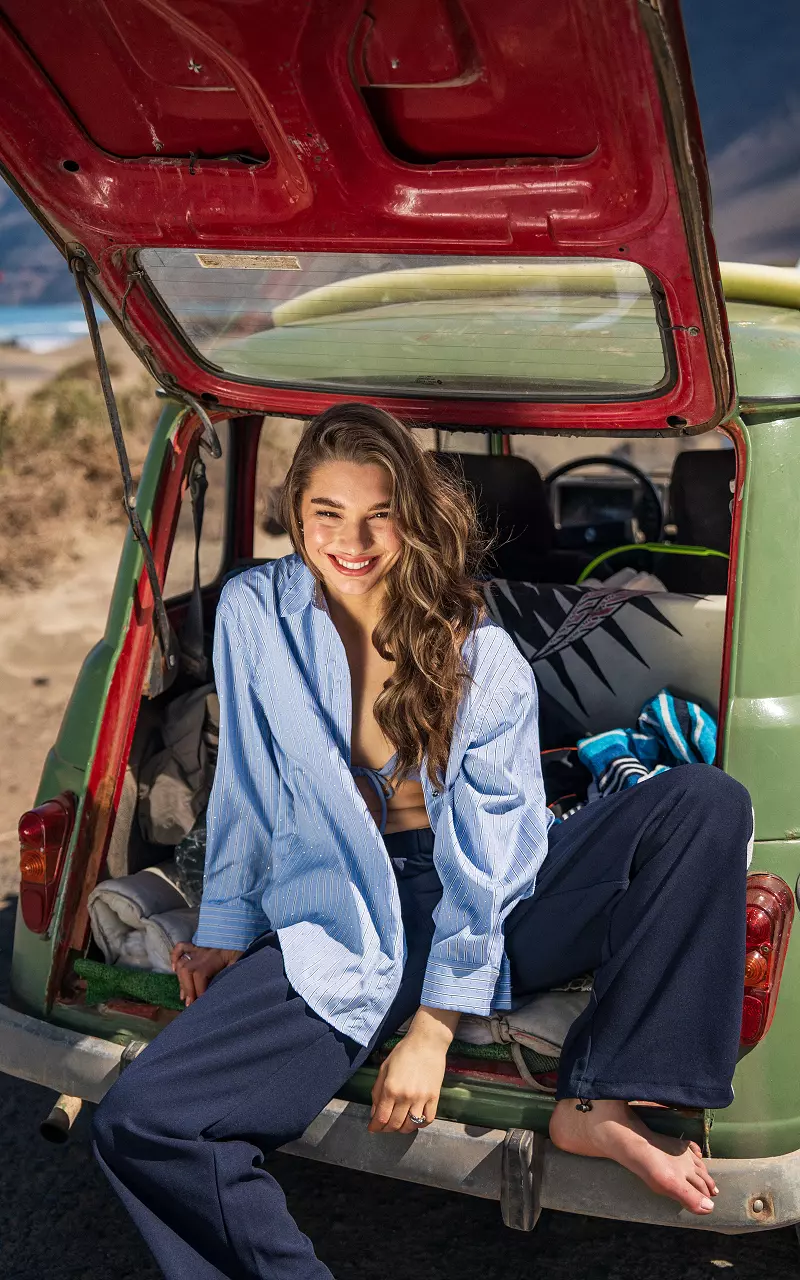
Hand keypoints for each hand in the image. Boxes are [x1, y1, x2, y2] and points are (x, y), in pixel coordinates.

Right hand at [170, 941, 243, 1005]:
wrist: (242, 932)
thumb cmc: (242, 948)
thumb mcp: (240, 961)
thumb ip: (233, 972)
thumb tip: (228, 988)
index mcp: (214, 957)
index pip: (200, 975)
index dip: (198, 990)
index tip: (201, 1002)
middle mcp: (202, 952)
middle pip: (187, 971)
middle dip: (187, 989)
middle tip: (191, 1003)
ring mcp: (197, 948)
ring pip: (182, 963)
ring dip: (181, 981)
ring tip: (185, 997)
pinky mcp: (196, 945)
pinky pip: (180, 947)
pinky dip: (174, 957)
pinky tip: (173, 970)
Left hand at [368, 1007, 457, 1134]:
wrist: (427, 1042)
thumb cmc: (403, 1052)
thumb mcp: (384, 1068)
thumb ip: (377, 1091)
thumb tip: (374, 1112)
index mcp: (390, 1088)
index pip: (381, 1118)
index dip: (375, 1127)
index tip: (373, 1128)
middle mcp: (405, 1096)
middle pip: (395, 1125)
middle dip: (387, 1129)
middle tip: (384, 1127)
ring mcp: (421, 1098)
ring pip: (411, 1126)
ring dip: (402, 1129)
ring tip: (399, 1124)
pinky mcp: (434, 1097)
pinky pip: (427, 1120)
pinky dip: (420, 1124)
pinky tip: (415, 1119)